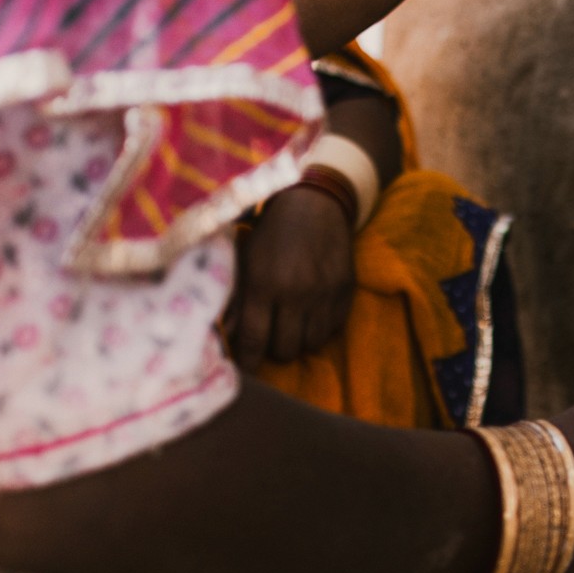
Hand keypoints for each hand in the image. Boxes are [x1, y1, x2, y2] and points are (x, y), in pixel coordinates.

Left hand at [230, 185, 354, 370]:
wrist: (316, 203)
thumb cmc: (270, 232)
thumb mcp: (245, 259)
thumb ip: (236, 299)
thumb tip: (227, 335)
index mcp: (264, 283)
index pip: (254, 340)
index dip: (248, 362)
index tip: (244, 369)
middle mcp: (296, 292)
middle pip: (285, 350)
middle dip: (274, 349)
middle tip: (269, 336)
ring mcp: (325, 294)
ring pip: (310, 345)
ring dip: (298, 340)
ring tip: (291, 325)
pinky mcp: (346, 291)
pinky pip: (332, 330)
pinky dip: (320, 328)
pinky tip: (311, 312)